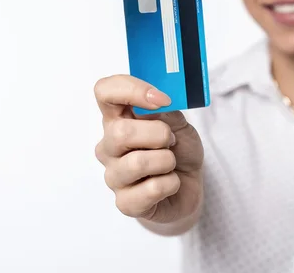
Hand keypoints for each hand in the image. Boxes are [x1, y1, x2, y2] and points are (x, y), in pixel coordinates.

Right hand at [94, 75, 203, 224]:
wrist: (188, 187)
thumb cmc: (178, 151)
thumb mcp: (180, 124)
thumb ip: (166, 111)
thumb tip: (154, 104)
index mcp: (118, 119)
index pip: (105, 91)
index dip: (131, 89)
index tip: (161, 99)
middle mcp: (109, 146)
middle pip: (121, 132)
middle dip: (158, 134)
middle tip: (171, 140)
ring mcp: (113, 175)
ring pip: (138, 162)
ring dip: (167, 161)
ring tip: (170, 164)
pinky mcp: (125, 203)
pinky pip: (151, 189)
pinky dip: (171, 183)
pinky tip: (170, 183)